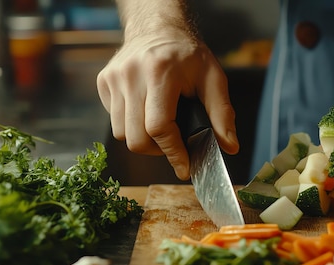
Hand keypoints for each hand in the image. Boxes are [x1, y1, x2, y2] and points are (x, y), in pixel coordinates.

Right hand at [96, 29, 238, 179]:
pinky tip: (146, 113)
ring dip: (143, 140)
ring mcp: (113, 78)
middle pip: (136, 138)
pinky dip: (131, 126)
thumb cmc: (188, 55)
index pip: (159, 127)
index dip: (173, 152)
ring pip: (121, 134)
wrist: (158, 28)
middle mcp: (131, 75)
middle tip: (174, 145)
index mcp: (161, 72)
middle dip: (158, 151)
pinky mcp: (103, 82)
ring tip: (161, 129)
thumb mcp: (214, 78)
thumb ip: (223, 114)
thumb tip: (230, 146)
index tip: (184, 167)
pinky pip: (113, 121)